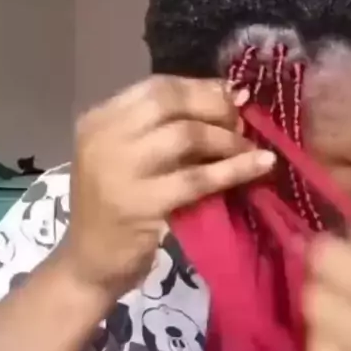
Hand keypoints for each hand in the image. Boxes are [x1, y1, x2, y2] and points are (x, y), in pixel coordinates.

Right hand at [59, 76, 274, 300]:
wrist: (89, 263)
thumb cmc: (115, 206)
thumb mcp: (128, 157)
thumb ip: (166, 128)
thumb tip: (232, 96)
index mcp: (99, 120)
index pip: (156, 86)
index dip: (200, 87)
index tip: (232, 96)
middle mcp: (104, 137)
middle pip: (169, 102)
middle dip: (214, 107)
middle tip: (242, 123)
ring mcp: (119, 171)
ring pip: (186, 135)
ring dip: (226, 139)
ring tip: (249, 147)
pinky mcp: (141, 205)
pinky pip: (198, 179)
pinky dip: (235, 169)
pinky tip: (261, 164)